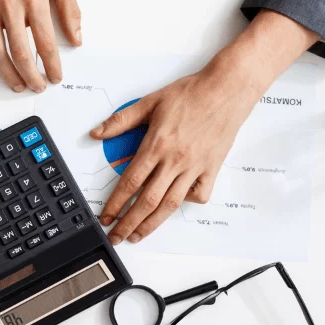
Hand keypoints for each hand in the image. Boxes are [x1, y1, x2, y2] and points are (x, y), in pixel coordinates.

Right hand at [0, 0, 80, 92]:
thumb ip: (69, 9)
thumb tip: (76, 37)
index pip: (45, 42)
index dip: (51, 65)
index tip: (55, 76)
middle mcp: (9, 5)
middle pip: (20, 53)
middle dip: (31, 76)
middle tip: (37, 86)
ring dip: (8, 75)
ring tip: (17, 84)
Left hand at [91, 10, 317, 244]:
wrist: (228, 88)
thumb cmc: (191, 93)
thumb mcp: (150, 101)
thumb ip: (121, 120)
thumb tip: (97, 133)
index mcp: (157, 145)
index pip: (130, 182)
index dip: (115, 204)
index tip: (105, 217)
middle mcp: (175, 160)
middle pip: (147, 201)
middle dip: (128, 222)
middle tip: (116, 236)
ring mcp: (195, 167)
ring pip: (170, 204)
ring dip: (151, 224)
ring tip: (137, 235)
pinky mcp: (212, 168)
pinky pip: (199, 194)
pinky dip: (187, 203)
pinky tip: (175, 205)